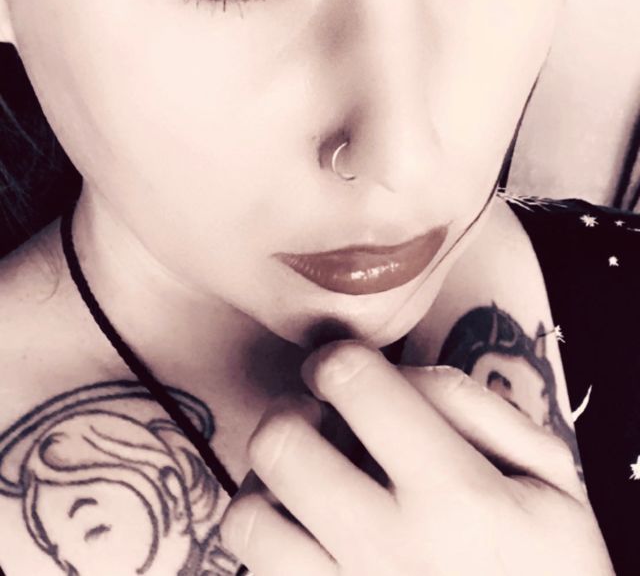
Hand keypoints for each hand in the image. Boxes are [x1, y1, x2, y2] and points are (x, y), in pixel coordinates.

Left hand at [220, 341, 612, 575]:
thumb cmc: (552, 572)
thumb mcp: (549, 477)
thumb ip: (476, 407)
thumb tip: (394, 373)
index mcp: (455, 495)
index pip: (353, 382)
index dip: (337, 357)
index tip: (343, 370)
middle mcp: (388, 548)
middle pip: (280, 444)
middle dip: (291, 413)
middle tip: (319, 423)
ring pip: (247, 518)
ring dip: (267, 486)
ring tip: (304, 485)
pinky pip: (255, 574)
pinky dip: (269, 543)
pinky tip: (305, 535)